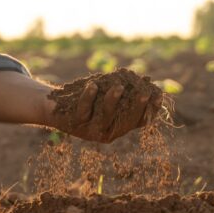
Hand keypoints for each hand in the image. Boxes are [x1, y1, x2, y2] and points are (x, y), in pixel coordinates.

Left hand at [44, 81, 162, 143]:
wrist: (54, 106)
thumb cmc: (86, 98)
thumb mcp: (107, 93)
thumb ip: (126, 91)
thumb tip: (148, 80)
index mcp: (118, 127)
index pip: (139, 120)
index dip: (150, 109)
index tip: (159, 95)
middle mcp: (106, 132)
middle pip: (125, 120)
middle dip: (136, 106)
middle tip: (145, 92)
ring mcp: (90, 129)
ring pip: (105, 115)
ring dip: (112, 100)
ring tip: (119, 86)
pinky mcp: (74, 122)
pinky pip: (83, 109)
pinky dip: (88, 96)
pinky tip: (93, 85)